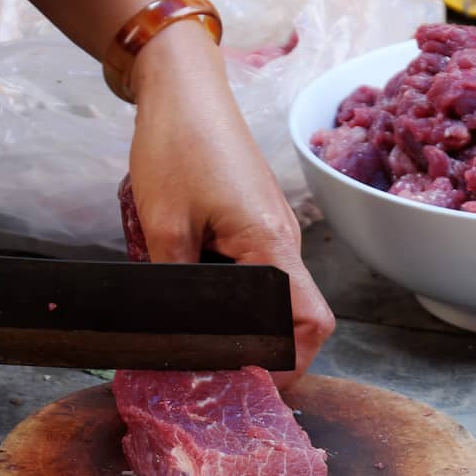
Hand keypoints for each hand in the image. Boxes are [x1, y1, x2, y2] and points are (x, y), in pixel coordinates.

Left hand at [126, 26, 333, 384]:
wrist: (183, 89)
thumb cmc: (178, 146)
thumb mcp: (164, 223)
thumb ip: (175, 283)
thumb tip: (177, 331)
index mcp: (271, 245)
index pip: (310, 322)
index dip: (292, 363)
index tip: (256, 386)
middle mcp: (284, 242)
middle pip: (300, 317)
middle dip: (271, 352)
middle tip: (227, 376)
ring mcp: (275, 231)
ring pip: (279, 296)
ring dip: (254, 322)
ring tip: (211, 344)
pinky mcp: (258, 221)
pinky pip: (262, 272)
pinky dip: (244, 296)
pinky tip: (206, 301)